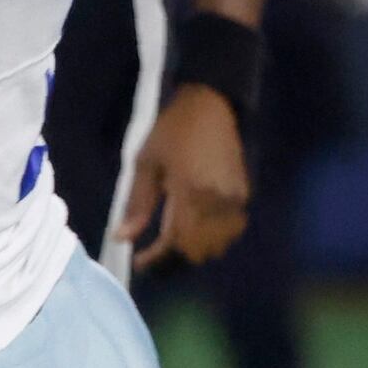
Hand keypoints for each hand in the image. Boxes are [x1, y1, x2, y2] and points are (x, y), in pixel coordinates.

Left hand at [119, 80, 252, 269]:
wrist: (211, 105)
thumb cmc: (172, 130)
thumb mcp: (145, 164)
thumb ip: (137, 204)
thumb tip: (123, 238)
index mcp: (191, 192)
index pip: (176, 242)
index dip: (157, 259)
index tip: (139, 263)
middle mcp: (218, 201)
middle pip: (200, 250)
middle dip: (175, 257)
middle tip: (153, 251)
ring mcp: (235, 199)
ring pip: (219, 244)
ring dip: (196, 248)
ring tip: (173, 240)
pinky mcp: (244, 194)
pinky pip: (231, 230)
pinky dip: (214, 237)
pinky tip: (196, 227)